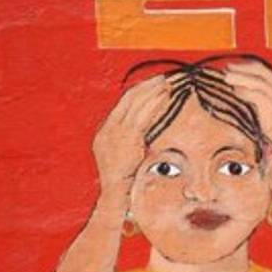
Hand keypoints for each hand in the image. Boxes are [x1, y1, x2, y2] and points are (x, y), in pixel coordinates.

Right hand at [92, 76, 170, 194]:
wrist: (116, 193)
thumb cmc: (124, 180)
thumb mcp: (124, 157)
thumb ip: (132, 142)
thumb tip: (145, 133)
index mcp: (105, 132)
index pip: (122, 105)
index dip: (138, 92)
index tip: (152, 84)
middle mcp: (108, 129)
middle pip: (128, 100)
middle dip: (146, 87)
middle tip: (162, 78)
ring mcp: (116, 133)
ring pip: (136, 104)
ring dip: (153, 92)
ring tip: (166, 83)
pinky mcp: (127, 138)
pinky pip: (143, 116)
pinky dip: (155, 104)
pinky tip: (165, 96)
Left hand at [223, 62, 271, 154]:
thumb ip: (268, 106)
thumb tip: (245, 94)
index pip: (268, 74)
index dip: (249, 68)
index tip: (235, 68)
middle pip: (264, 74)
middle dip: (243, 69)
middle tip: (227, 69)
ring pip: (260, 83)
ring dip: (241, 78)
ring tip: (226, 78)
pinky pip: (258, 97)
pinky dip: (245, 92)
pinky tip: (235, 92)